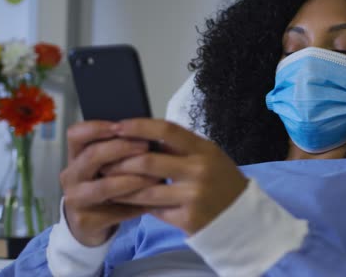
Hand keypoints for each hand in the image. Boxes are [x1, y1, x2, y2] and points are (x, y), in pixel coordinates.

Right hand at [60, 121, 159, 245]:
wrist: (86, 224)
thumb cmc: (103, 186)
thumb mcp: (104, 166)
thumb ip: (117, 151)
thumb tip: (148, 134)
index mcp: (75, 157)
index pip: (76, 135)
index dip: (97, 128)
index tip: (120, 125)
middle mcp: (71, 176)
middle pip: (92, 156)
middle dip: (122, 148)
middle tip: (146, 147)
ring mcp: (75, 199)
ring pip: (105, 186)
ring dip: (133, 180)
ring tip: (156, 177)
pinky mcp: (85, 221)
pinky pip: (115, 211)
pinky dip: (136, 206)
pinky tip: (154, 201)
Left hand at [103, 119, 248, 235]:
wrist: (242, 216)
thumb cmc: (222, 181)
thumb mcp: (209, 155)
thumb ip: (180, 147)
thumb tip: (142, 136)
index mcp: (205, 150)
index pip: (167, 130)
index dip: (139, 126)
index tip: (118, 126)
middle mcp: (199, 171)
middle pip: (148, 162)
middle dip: (120, 161)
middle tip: (104, 160)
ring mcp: (193, 196)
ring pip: (145, 190)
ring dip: (121, 185)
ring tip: (107, 180)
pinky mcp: (187, 219)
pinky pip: (153, 210)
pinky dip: (136, 204)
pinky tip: (125, 200)